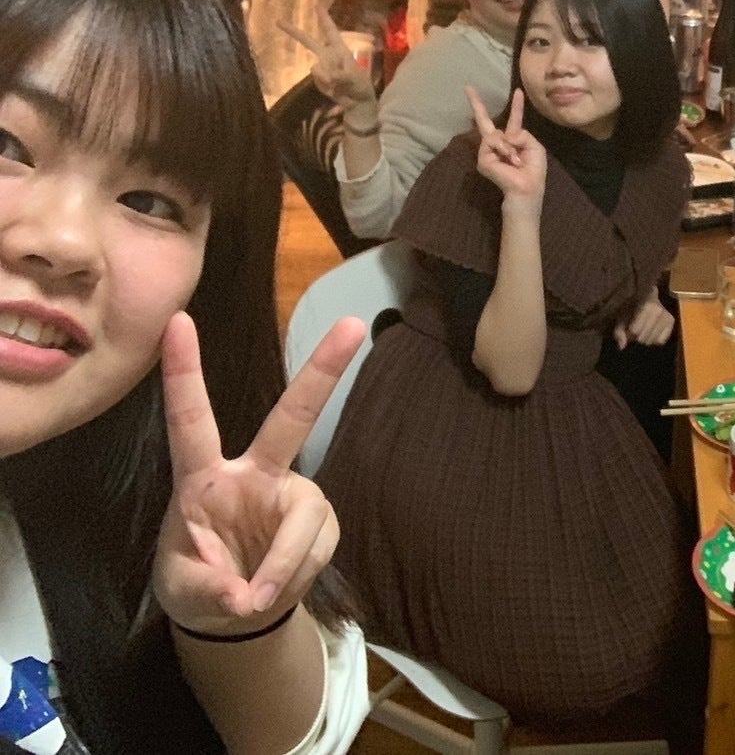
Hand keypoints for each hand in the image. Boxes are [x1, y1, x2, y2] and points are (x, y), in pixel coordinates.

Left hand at [152, 312, 366, 634]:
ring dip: (284, 563)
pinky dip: (296, 575)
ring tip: (257, 599)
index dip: (183, 373)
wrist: (236, 613)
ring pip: (304, 518)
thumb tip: (243, 596)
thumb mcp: (182, 591)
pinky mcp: (321, 522)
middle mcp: (256, 473)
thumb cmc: (197, 585)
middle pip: (293, 416)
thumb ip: (208, 590)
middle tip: (355, 325)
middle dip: (323, 370)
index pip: (191, 420)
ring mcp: (293, 495)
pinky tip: (278, 587)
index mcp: (204, 478)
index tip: (177, 321)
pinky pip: (317, 547)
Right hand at [278, 11, 376, 113]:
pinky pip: (316, 80)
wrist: (357, 103)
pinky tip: (334, 90)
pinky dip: (324, 86)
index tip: (317, 4)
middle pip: (308, 41)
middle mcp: (327, 55)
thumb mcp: (353, 79)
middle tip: (278, 21)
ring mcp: (321, 67)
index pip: (330, 30)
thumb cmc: (360, 86)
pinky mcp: (318, 79)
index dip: (324, 17)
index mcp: (339, 50)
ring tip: (339, 85)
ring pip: (315, 69)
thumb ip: (337, 74)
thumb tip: (323, 72)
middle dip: (293, 32)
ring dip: (326, 78)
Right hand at [467, 87, 545, 210]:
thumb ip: (523, 134)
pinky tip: (509, 161)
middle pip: (484, 122)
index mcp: (515, 141)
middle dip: (476, 104)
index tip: (518, 91)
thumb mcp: (535, 148)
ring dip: (507, 145)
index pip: (514, 121)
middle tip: (468, 87)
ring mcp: (488, 152)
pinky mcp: (483, 160)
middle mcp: (499, 145)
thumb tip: (506, 134)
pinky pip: (491, 144)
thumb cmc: (533, 172)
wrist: (526, 190)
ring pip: (493, 134)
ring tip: (514, 159)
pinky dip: (502, 150)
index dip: (517, 106)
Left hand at [614, 289, 673, 348]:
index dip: (629, 333)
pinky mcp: (671, 323)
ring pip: (652, 340)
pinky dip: (655, 340)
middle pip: (643, 337)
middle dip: (637, 338)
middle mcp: (659, 310)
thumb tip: (621, 346)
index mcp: (645, 304)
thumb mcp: (621, 316)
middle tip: (635, 331)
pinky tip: (651, 333)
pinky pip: (661, 341)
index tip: (628, 328)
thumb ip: (619, 331)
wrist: (647, 298)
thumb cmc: (632, 307)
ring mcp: (667, 316)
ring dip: (645, 339)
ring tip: (643, 332)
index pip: (635, 330)